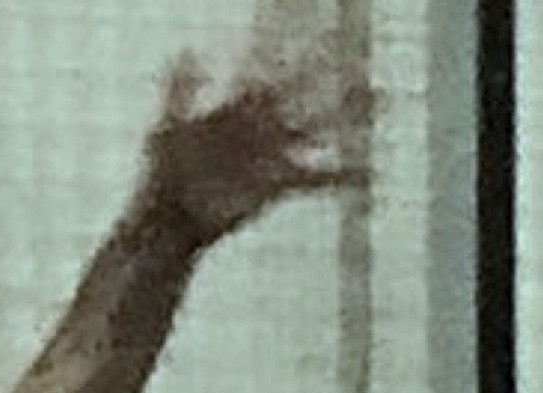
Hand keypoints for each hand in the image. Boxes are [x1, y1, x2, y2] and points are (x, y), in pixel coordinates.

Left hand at [137, 5, 368, 250]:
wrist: (169, 221)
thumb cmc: (162, 173)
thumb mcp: (166, 128)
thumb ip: (178, 90)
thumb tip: (185, 53)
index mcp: (240, 102)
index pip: (274, 63)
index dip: (296, 42)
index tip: (319, 22)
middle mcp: (263, 123)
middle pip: (307, 89)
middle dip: (335, 72)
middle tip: (364, 54)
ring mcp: (274, 153)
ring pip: (321, 126)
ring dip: (350, 116)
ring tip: (381, 101)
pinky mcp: (279, 185)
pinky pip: (318, 177)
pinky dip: (343, 176)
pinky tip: (367, 174)